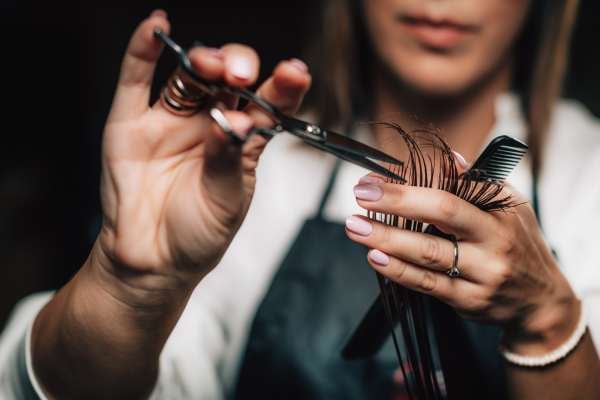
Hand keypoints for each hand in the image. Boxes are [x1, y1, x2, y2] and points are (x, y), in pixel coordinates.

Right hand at [95, 10, 310, 302]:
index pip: (267, 102)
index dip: (282, 85)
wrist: (153, 262)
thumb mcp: (226, 200)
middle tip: (241, 75)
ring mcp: (171, 120)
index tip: (295, 73)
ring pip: (189, 76)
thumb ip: (228, 158)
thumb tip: (232, 121)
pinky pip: (136, 80)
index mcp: (242, 140)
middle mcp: (210, 123)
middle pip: (228, 79)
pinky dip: (142, 50)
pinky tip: (155, 26)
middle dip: (238, 67)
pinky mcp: (131, 123)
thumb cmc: (198, 234)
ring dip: (203, 59)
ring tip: (212, 63)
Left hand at [345, 173, 578, 354]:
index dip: (411, 183)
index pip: (453, 189)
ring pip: (429, 253)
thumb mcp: (508, 207)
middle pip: (442, 215)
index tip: (375, 179)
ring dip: (387, 238)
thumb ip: (475, 183)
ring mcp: (482, 273)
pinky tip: (375, 257)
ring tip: (355, 227)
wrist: (540, 300)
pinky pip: (428, 284)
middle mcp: (494, 241)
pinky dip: (398, 270)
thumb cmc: (517, 243)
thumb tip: (447, 157)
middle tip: (361, 195)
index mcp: (500, 211)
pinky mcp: (468, 300)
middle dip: (397, 202)